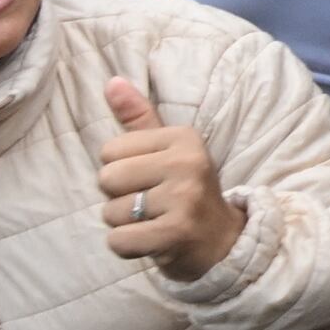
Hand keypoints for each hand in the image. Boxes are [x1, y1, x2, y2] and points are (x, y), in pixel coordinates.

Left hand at [94, 76, 242, 281]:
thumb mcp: (169, 150)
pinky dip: (127, 247)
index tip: (152, 180)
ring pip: (110, 213)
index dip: (121, 171)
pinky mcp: (177, 232)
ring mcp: (184, 198)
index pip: (109, 151)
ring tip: (154, 222)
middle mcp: (187, 163)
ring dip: (125, 225)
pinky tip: (152, 242)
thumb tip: (111, 81)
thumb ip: (139, 117)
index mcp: (183, 138)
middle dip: (119, 199)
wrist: (222, 241)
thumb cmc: (184, 192)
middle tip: (151, 205)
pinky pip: (119, 241)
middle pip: (106, 180)